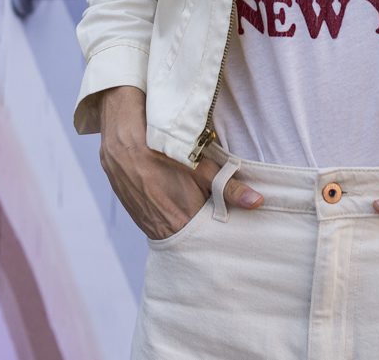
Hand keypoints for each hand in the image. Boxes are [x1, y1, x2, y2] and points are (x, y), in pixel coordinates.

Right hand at [97, 86, 261, 239]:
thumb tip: (257, 202)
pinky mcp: (134, 213)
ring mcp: (144, 222)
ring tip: (192, 203)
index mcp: (181, 223)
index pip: (208, 239)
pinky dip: (166, 213)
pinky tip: (172, 198)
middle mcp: (160, 230)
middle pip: (190, 236)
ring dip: (183, 219)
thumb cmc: (164, 152)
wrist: (122, 140)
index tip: (231, 224)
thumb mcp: (201, 168)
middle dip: (204, 227)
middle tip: (213, 211)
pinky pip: (155, 220)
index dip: (220, 231)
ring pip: (171, 228)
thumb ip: (229, 189)